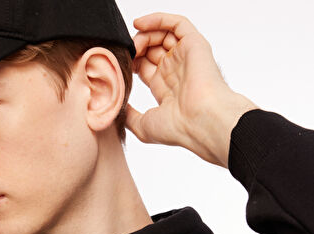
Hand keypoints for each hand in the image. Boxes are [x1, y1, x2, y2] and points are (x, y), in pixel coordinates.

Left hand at [125, 12, 259, 166]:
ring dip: (144, 35)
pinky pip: (176, 23)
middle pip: (151, 49)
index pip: (144, 66)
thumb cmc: (177, 128)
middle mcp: (176, 71)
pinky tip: (140, 24)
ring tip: (133, 43)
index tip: (118, 64)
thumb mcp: (143, 126)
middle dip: (135, 47)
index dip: (130, 61)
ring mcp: (185, 57)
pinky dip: (158, 19)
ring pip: (162, 34)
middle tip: (124, 52)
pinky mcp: (194, 44)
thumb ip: (129, 116)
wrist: (200, 122)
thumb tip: (117, 107)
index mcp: (166, 88)